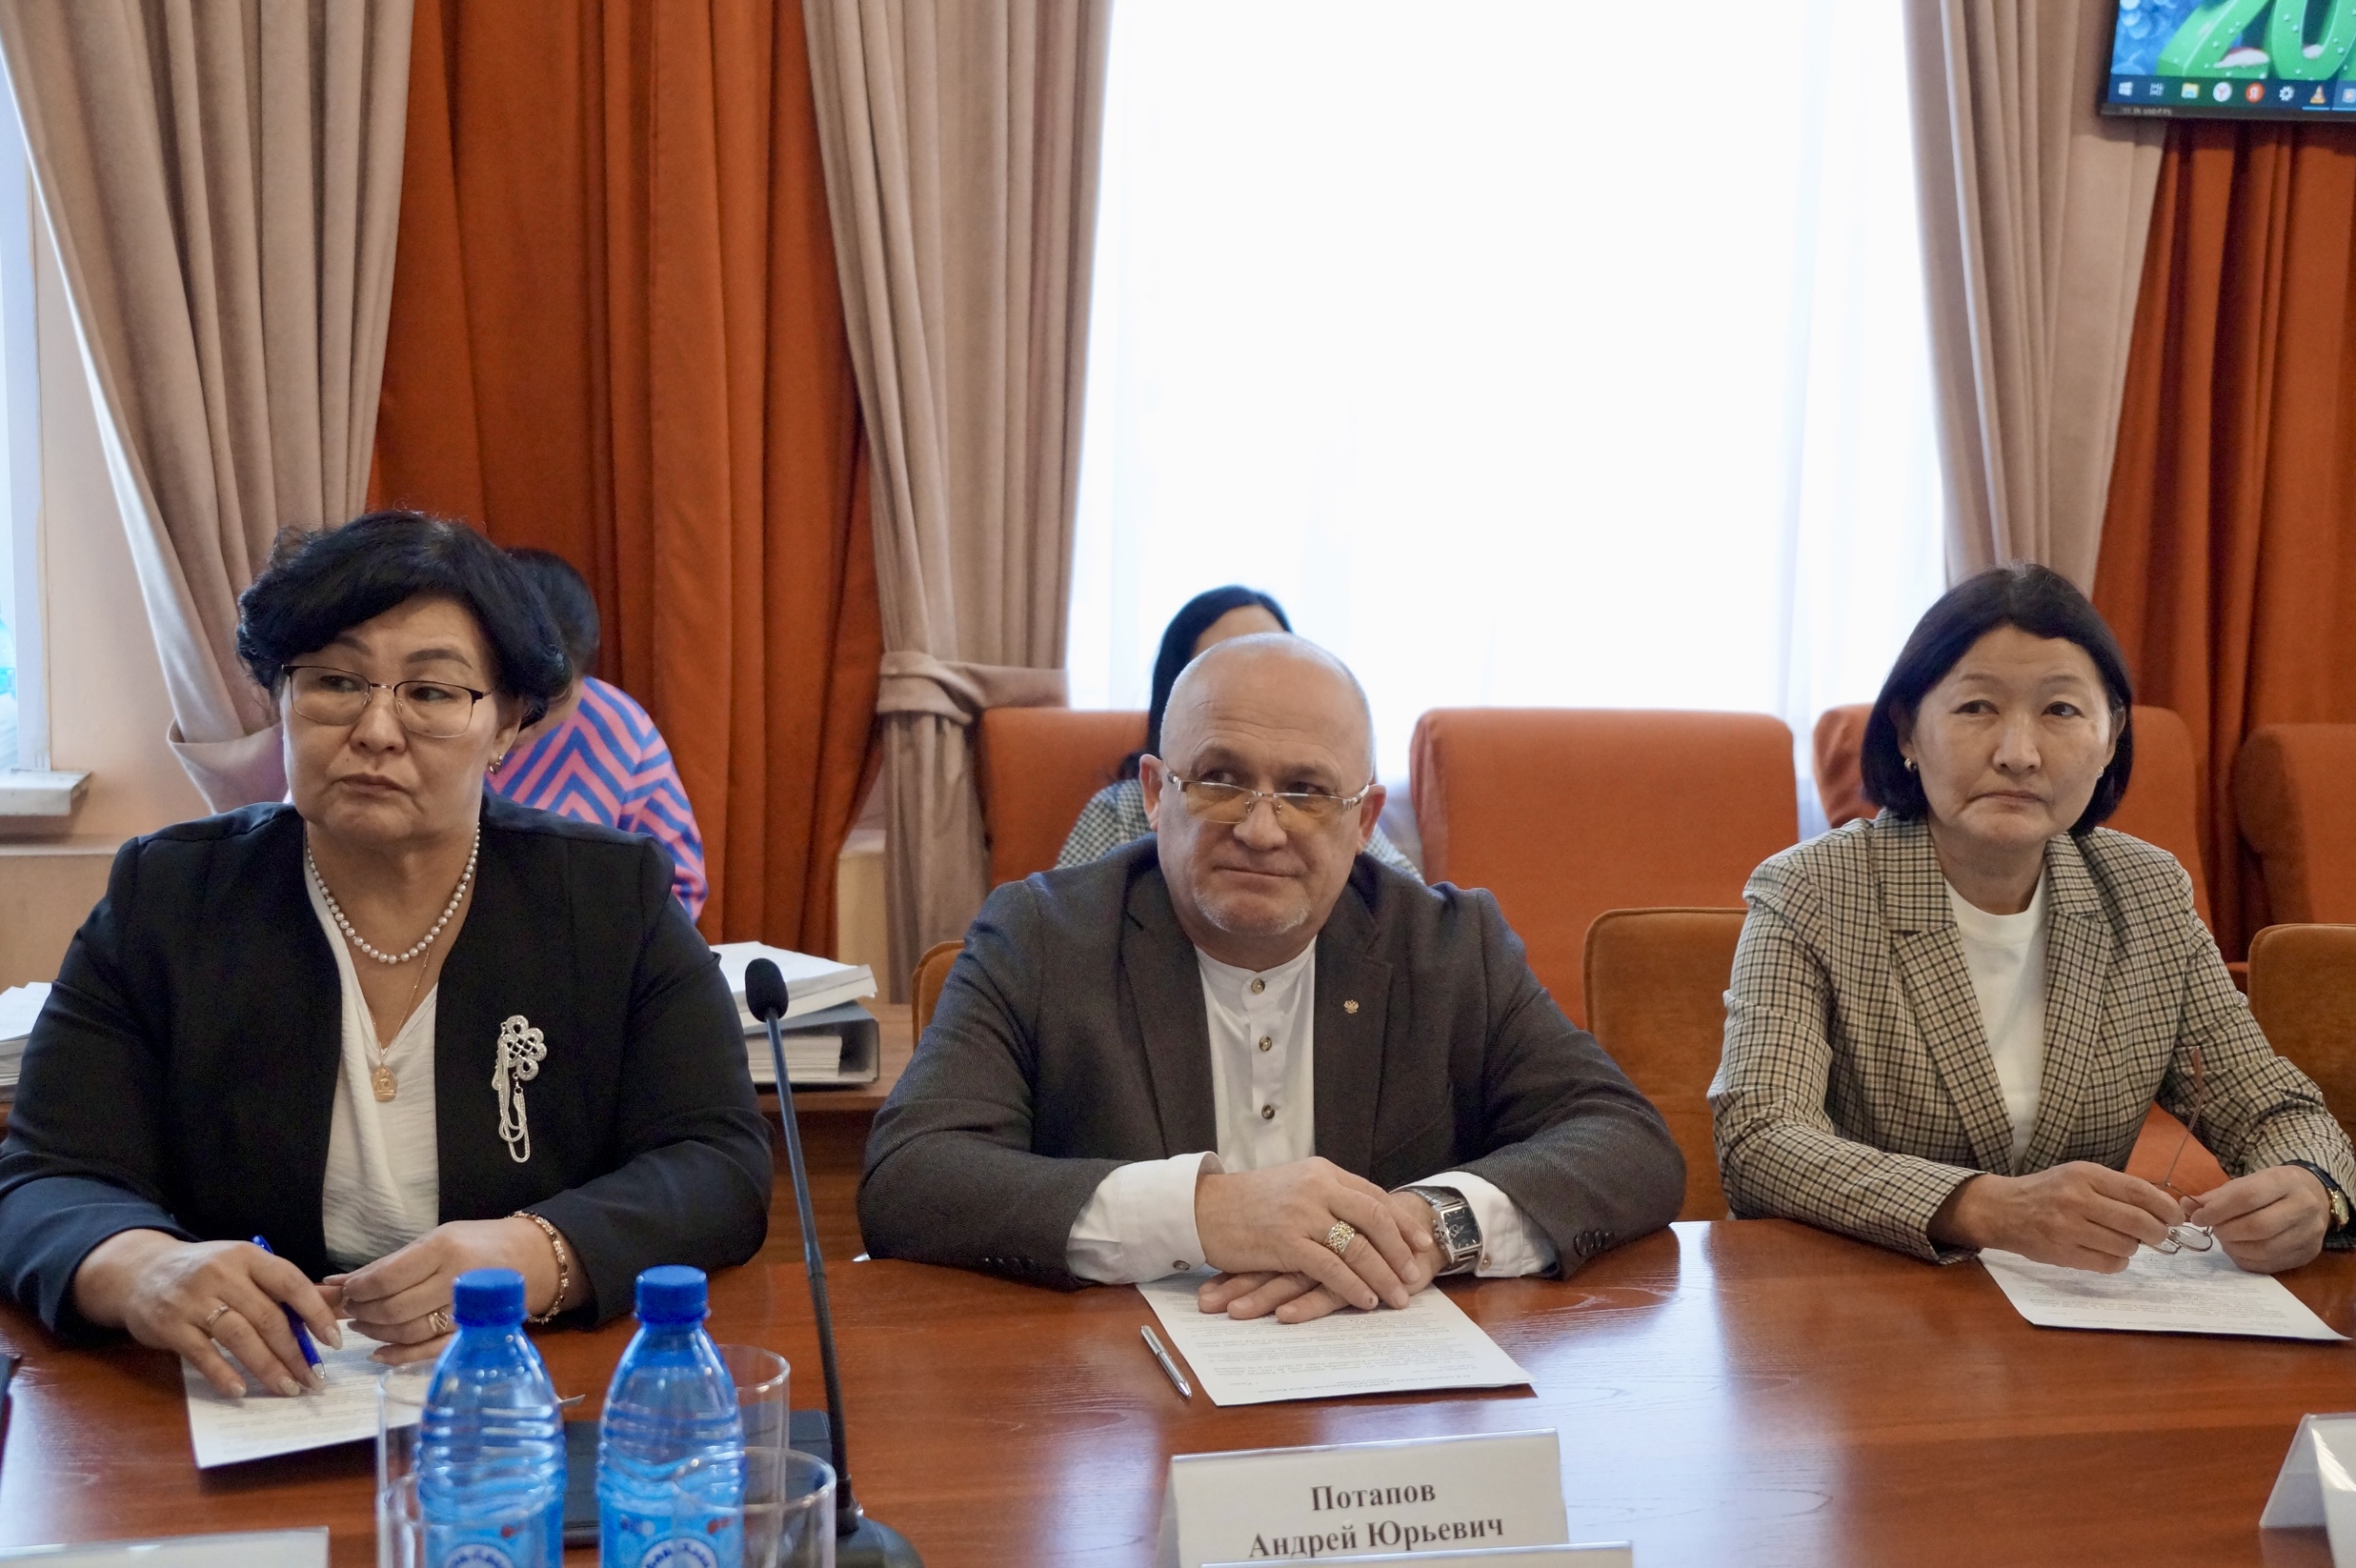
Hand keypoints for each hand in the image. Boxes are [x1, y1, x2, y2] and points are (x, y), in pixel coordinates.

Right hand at [69, 1229, 341, 1397]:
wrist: (140, 1272)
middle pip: (267, 1316)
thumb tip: (335, 1307)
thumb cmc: (205, 1273)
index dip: (315, 1313)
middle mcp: (222, 1274)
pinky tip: (241, 1390)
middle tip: (313, 1378)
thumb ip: (282, 1287)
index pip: (290, 1283)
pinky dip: (223, 1373)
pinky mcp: (168, 1324)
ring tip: (287, 1388)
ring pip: (240, 1336)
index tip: (333, 1341)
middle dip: (295, 1352)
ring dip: (267, 1367)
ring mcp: (193, 1299)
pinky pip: (202, 1353)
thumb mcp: (243, 1267)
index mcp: (248, 1256)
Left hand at [327, 1217, 571, 1364]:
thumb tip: (334, 1285)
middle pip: (394, 1308)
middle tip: (352, 1310)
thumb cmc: (477, 1242)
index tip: (347, 1292)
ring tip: (363, 1325)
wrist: (531, 1258)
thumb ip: (386, 1264)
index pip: (387, 1277)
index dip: (359, 1290)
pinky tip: (380, 1353)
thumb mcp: (434, 1240)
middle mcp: (455, 1280)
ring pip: (407, 1332)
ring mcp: (466, 1311)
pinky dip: (399, 1357)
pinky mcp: (472, 1333)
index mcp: (444, 1249)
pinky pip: (429, 1352)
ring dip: (376, 1333)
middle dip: (363, 1312)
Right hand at [1198, 1191, 1442, 1322]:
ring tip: (1398, 1297)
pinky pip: (1330, 1267)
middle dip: (1400, 1249)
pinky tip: (1365, 1301)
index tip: (1421, 1242)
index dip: (1400, 1222)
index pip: (1373, 1196)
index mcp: (1322, 1173)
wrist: (1202, 1206)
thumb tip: (1357, 1218)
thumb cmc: (1244, 1202)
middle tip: (1417, 1272)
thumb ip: (1323, 1197)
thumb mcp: (1291, 1186)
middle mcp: (1317, 1188)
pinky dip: (1352, 1286)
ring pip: (1357, 1246)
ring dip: (1382, 1275)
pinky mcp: (1286, 1241)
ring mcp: (1302, 1214)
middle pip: (1375, 1218)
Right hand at [1929, 1162, 2183, 1271]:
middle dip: (2157, 1232)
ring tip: (2125, 1241)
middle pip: (2137, 1222)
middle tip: (2159, 1235)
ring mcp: (2069, 1228)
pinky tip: (2110, 1253)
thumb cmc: (2048, 1191)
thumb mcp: (2078, 1176)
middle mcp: (2077, 1200)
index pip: (2138, 1192)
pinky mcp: (2063, 1253)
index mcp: (2084, 1175)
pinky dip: (2118, 1261)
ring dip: (2134, 1247)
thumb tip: (2161, 1210)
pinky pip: (2108, 1264)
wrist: (2003, 1210)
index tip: (2176, 1217)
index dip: (2165, 1207)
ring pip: (2125, 1245)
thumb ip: (2115, 1188)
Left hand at [2180, 1166, 2330, 1273]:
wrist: (2314, 1196)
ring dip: (2235, 1247)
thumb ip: (2216, 1197)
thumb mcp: (2246, 1183)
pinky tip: (2238, 1250)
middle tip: (2214, 1229)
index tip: (2197, 1217)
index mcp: (2286, 1181)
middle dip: (2227, 1231)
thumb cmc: (2272, 1189)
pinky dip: (2247, 1260)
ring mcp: (2310, 1233)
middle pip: (2258, 1226)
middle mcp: (2304, 1207)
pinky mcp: (2309, 1254)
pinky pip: (2271, 1265)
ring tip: (2225, 1239)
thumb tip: (2185, 1207)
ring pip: (2265, 1249)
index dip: (2218, 1210)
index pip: (2248, 1197)